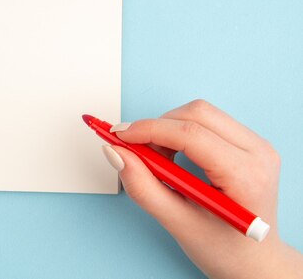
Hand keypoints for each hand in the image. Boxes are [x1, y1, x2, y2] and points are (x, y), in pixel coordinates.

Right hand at [102, 100, 302, 278]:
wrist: (254, 261)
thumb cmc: (224, 249)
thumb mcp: (177, 223)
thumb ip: (143, 187)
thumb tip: (115, 153)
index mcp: (246, 176)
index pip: (191, 134)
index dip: (149, 130)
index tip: (118, 136)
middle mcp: (258, 153)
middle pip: (196, 114)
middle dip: (157, 127)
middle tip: (135, 152)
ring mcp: (257, 145)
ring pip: (200, 112)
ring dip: (168, 128)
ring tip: (159, 161)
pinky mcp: (248, 142)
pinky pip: (207, 120)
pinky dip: (180, 131)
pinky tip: (174, 156)